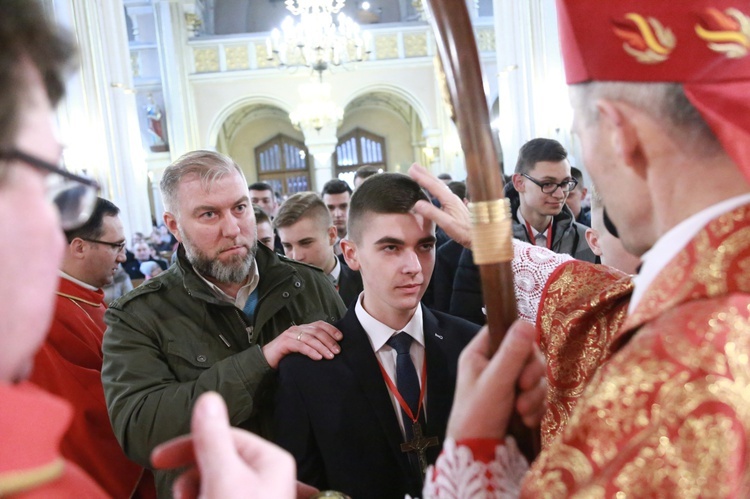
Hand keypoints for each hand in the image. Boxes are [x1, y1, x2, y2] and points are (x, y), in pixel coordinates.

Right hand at [151, 392, 296, 498]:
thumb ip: (213, 438)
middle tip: (177, 493)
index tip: (158, 458)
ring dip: (196, 490)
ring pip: (217, 481)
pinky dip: (204, 497)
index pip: (224, 436)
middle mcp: (268, 476)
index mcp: (271, 460)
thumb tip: (208, 397)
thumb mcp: (223, 478)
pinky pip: (220, 495)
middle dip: (192, 474)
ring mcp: (259, 496)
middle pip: (219, 460)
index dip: (189, 444)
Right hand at [262, 321, 342, 368]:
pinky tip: (318, 357)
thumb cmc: (286, 355)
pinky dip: (311, 351)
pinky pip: (301, 346)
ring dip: (322, 347)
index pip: (320, 325)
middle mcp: (297, 329)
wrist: (265, 360)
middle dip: (329, 340)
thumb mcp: (302, 348)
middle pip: (317, 331)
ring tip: (330, 356)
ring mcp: (290, 335)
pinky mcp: (284, 343)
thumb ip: (313, 345)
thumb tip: (331, 349)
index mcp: (302, 328)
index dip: (331, 330)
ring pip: (310, 338)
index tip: (341, 338)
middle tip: (338, 351)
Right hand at [408, 163, 471, 247]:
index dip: (421, 178)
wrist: (481, 235)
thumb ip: (433, 213)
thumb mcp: (447, 224)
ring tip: (421, 173)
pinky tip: (433, 188)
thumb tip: (417, 203)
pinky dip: (435, 186)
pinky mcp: (455, 205)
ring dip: (429, 178)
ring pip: (440, 185)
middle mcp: (452, 197)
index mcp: (449, 200)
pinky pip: (442, 191)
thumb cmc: (465, 232)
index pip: (432, 186)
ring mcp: (454, 201)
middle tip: (414, 166)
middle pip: (436, 182)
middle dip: (424, 173)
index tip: (411, 170)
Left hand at [447, 321, 545, 439]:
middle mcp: (494, 365)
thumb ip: (512, 353)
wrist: (478, 453)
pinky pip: (539, 395)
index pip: (504, 330)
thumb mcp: (495, 381)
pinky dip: (536, 407)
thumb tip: (527, 321)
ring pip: (536, 376)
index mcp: (480, 354)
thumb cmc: (477, 414)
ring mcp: (508, 383)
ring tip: (521, 411)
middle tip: (523, 387)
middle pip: (527, 353)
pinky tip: (526, 420)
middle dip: (531, 373)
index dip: (520, 339)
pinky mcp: (520, 400)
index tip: (527, 354)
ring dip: (534, 394)